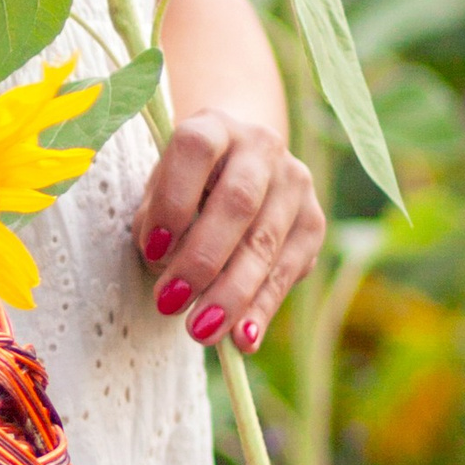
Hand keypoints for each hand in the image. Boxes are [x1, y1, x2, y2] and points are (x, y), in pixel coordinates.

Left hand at [133, 108, 324, 351]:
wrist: (240, 163)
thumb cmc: (186, 184)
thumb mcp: (160, 188)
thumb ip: (157, 219)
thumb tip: (168, 264)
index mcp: (214, 126)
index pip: (195, 149)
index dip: (173, 198)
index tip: (151, 248)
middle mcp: (261, 147)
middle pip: (237, 202)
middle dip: (202, 259)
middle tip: (169, 303)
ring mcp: (295, 182)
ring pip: (265, 242)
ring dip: (231, 293)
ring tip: (200, 332)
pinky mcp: (313, 221)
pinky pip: (289, 270)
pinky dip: (262, 307)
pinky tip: (243, 338)